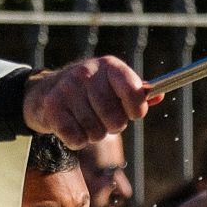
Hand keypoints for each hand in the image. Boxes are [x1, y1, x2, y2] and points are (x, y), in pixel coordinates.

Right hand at [21, 57, 148, 146]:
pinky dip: (78, 141)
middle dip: (113, 126)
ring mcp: (68, 88)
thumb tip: (160, 95)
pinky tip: (72, 128)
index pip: (135, 92)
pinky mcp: (52, 107)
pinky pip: (76, 139)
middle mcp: (88, 73)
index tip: (133, 113)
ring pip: (96, 132)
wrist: (47, 91)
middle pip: (115, 119)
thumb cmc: (91, 92)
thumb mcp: (114, 85)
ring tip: (87, 122)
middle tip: (105, 120)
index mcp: (109, 66)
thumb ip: (137, 92)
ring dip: (94, 134)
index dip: (137, 110)